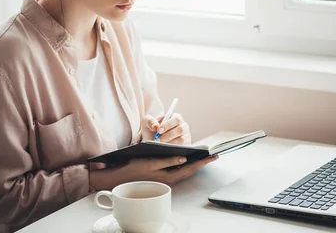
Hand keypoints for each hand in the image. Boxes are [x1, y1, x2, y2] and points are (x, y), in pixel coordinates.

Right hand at [89, 155, 218, 190]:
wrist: (120, 177)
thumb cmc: (134, 168)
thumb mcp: (152, 162)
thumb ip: (169, 160)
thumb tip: (184, 159)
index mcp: (169, 177)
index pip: (191, 168)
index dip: (203, 161)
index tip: (214, 155)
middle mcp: (170, 180)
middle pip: (190, 170)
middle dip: (203, 162)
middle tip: (214, 155)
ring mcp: (167, 179)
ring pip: (185, 170)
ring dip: (195, 163)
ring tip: (205, 156)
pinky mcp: (163, 176)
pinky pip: (179, 170)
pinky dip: (187, 164)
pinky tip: (189, 159)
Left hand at [142, 113, 191, 144]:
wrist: (151, 140)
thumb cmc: (151, 128)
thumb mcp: (148, 122)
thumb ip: (150, 121)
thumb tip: (155, 126)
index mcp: (175, 118)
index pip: (176, 119)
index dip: (168, 125)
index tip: (158, 130)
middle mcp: (183, 126)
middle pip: (180, 129)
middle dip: (168, 135)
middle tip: (157, 140)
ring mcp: (185, 136)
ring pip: (181, 140)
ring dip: (170, 143)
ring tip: (160, 145)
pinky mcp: (185, 146)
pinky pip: (182, 148)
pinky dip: (173, 149)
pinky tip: (165, 150)